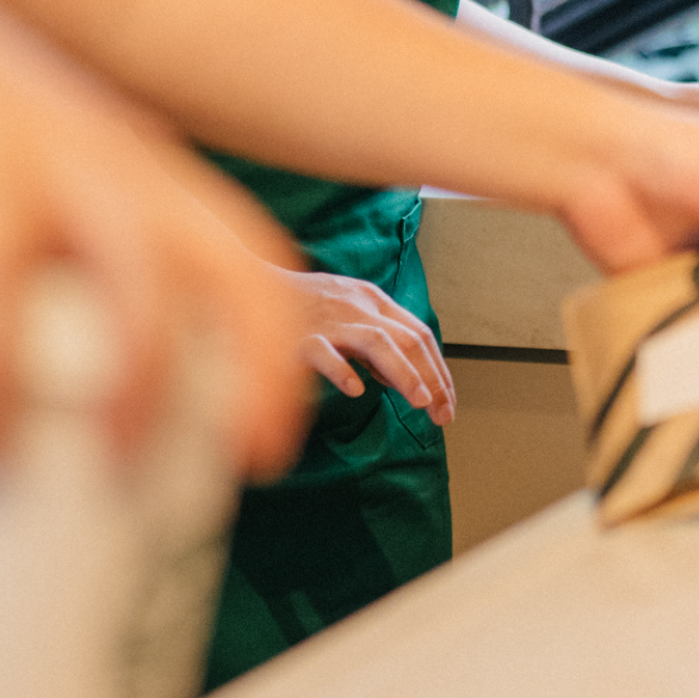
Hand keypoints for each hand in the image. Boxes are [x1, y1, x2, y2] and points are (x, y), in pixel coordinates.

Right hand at [0, 0, 313, 476]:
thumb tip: (117, 458)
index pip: (240, 260)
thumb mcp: (57, 185)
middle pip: (141, 266)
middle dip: (143, 375)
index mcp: (129, 172)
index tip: (260, 455)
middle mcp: (64, 154)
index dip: (265, 360)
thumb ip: (93, 281)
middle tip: (122, 469)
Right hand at [286, 269, 455, 422]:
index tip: (447, 401)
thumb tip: (405, 380)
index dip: (439, 369)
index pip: (419, 333)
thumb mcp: (349, 313)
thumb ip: (376, 343)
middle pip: (407, 339)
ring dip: (404, 373)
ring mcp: (329, 320)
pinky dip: (342, 370)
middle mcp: (356, 306)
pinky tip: (355, 390)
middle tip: (442, 414)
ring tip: (420, 402)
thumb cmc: (303, 305)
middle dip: (432, 378)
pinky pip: (324, 352)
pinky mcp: (298, 336)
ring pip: (377, 342)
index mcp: (372, 299)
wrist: (252, 283)